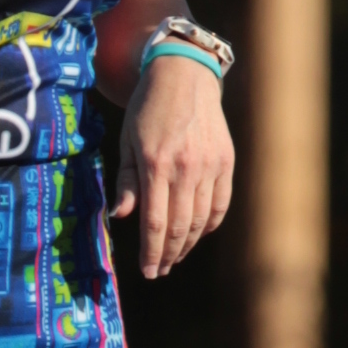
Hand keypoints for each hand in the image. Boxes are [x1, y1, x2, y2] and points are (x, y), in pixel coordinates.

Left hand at [111, 57, 234, 280]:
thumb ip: (127, 181)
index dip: (151, 252)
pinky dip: (209, 225)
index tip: (147, 271)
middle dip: (168, 255)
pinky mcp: (226, 162)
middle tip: (159, 271)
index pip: (155, 223)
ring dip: (188, 245)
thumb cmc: (148, 110)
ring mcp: (210, 166)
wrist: (185, 75)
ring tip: (175, 257)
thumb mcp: (127, 142)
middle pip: (180, 228)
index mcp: (156, 164)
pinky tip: (197, 234)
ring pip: (202, 220)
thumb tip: (121, 216)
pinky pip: (220, 205)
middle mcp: (185, 168)